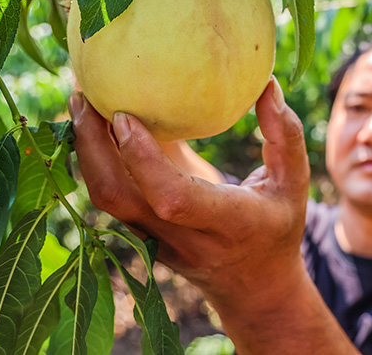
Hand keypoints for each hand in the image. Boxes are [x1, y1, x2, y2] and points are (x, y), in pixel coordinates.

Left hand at [69, 78, 309, 296]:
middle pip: (118, 197)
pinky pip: (107, 196)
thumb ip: (285, 135)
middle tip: (82, 94)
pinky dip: (92, 159)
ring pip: (103, 199)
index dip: (143, 159)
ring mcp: (154, 240)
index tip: (124, 115)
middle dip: (92, 145)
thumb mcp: (293, 183)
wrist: (253, 287)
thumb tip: (267, 84)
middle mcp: (181, 236)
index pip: (172, 197)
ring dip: (84, 150)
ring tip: (78, 100)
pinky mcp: (140, 234)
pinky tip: (91, 123)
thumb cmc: (277, 226)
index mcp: (225, 223)